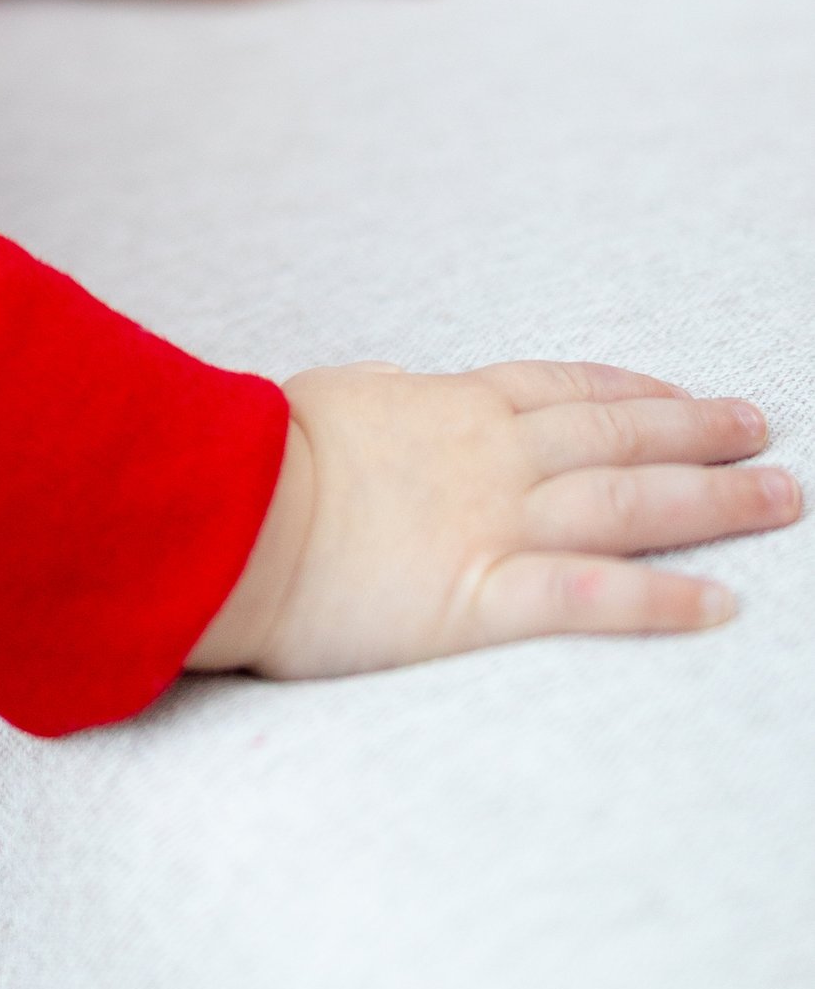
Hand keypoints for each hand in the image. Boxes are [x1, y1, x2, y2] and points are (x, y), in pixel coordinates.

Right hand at [188, 361, 800, 677]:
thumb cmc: (258, 455)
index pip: (565, 388)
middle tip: (766, 430)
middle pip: (621, 435)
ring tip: (781, 498)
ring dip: (714, 499)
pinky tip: (719, 601)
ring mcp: (495, 523)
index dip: (634, 388)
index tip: (682, 391)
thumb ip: (379, 398)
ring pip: (630, 500)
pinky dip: (662, 598)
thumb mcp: (327, 399)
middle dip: (702, 431)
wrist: (228, 512)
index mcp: (450, 406)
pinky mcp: (484, 597)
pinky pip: (593, 596)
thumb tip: (394, 387)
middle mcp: (491, 457)